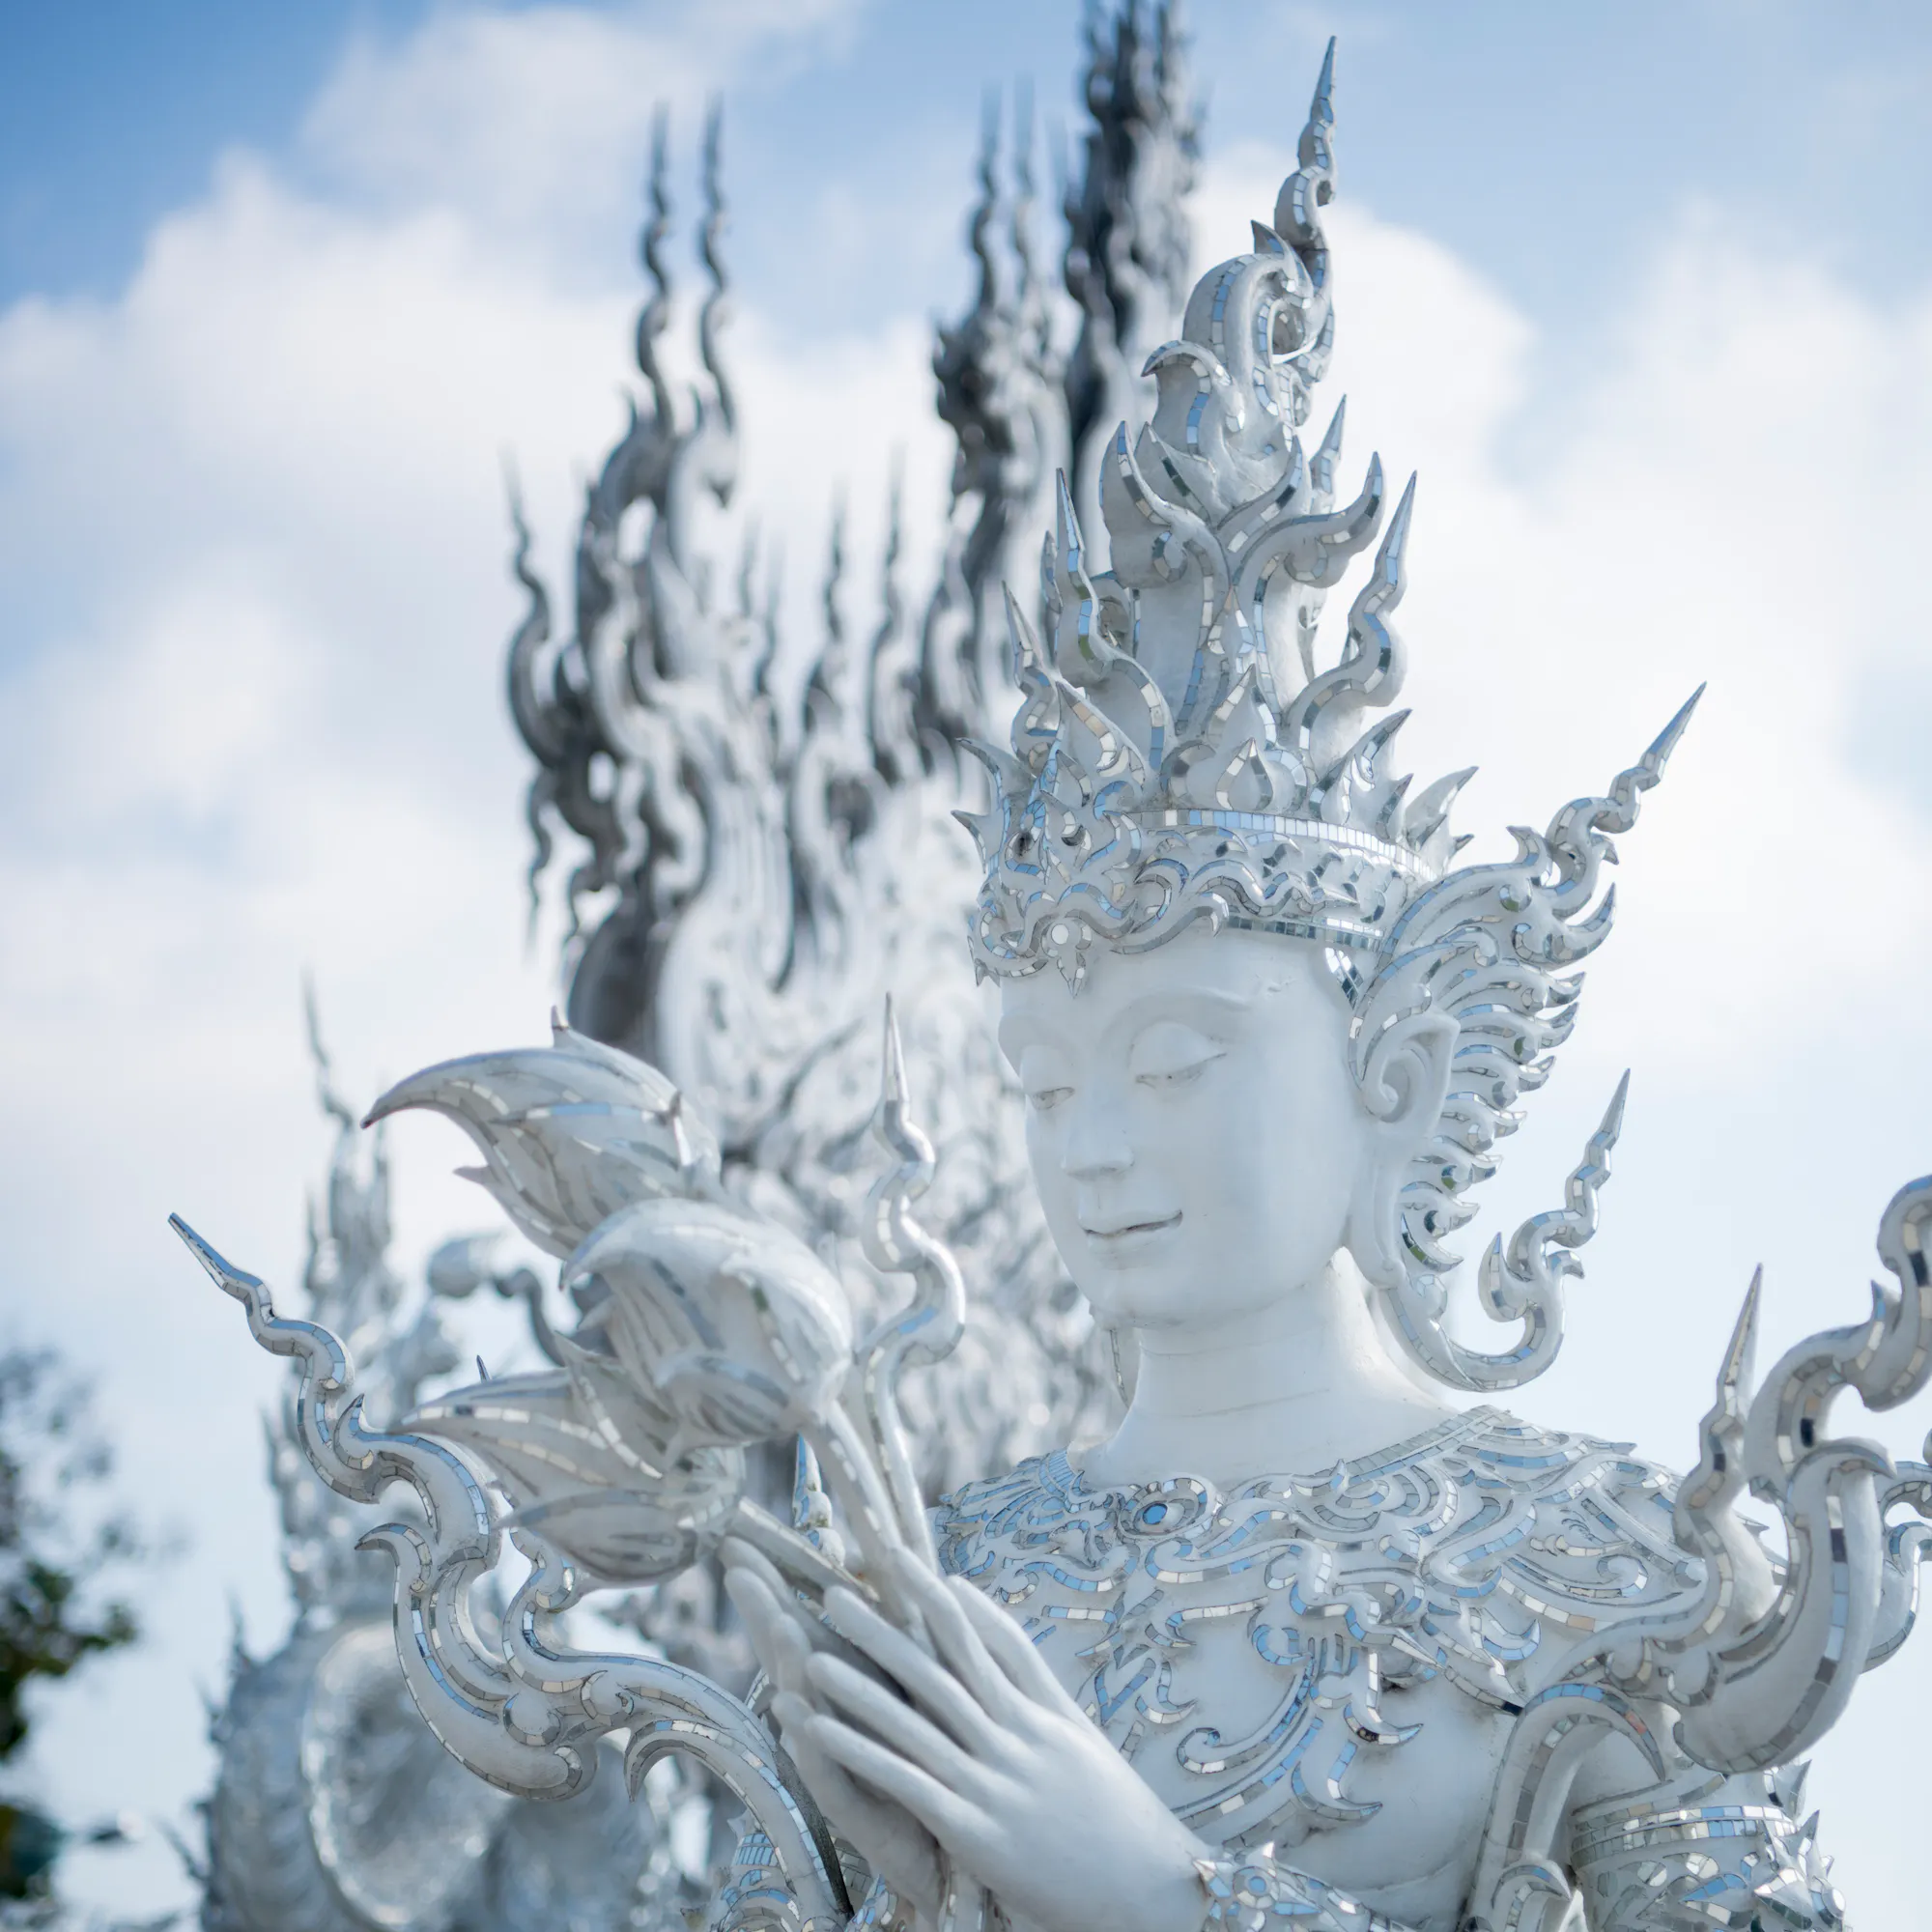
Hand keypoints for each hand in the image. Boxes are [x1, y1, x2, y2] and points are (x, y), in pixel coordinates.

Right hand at [722, 1539, 944, 1920]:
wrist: (945, 1848)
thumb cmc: (925, 1759)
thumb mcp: (913, 1681)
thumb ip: (892, 1626)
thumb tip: (872, 1554)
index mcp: (855, 1679)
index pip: (807, 1619)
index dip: (777, 1579)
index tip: (743, 1536)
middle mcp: (835, 1714)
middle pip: (794, 1652)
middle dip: (767, 1608)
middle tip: (738, 1563)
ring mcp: (838, 1759)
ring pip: (809, 1704)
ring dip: (791, 1664)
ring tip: (778, 1622)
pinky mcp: (854, 1807)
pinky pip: (829, 1771)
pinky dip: (813, 1741)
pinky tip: (793, 1711)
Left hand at [798, 1549, 1209, 1931]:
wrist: (1152, 1890)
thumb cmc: (1115, 1817)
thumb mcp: (1080, 1738)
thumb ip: (1034, 1683)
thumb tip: (989, 1627)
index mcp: (1042, 1715)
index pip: (986, 1640)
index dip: (941, 1600)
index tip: (900, 1561)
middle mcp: (1017, 1738)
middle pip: (941, 1669)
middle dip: (886, 1628)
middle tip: (835, 1589)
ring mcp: (997, 1783)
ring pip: (917, 1722)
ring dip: (860, 1685)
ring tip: (810, 1654)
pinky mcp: (977, 1831)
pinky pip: (909, 1783)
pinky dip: (862, 1753)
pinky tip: (820, 1731)